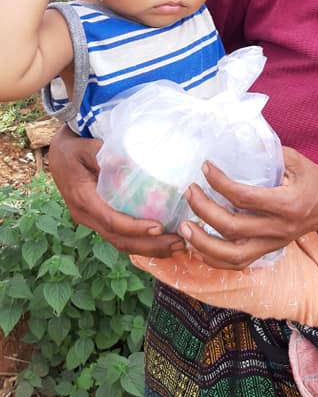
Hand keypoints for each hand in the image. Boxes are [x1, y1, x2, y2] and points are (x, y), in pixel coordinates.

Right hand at [48, 127, 183, 257]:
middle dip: (150, 246)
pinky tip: (163, 242)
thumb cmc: (73, 149)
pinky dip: (142, 242)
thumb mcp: (85, 147)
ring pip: (121, 243)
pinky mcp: (99, 220)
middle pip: (119, 240)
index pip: (111, 221)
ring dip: (149, 248)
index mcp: (84, 199)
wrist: (59, 155)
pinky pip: (120, 237)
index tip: (159, 227)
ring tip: (178, 246)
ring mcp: (92, 221)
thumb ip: (102, 154)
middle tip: (179, 243)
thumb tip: (123, 160)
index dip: (135, 228)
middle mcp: (86, 216)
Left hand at [180, 147, 317, 268]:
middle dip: (204, 210)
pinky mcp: (267, 251)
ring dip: (203, 244)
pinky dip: (214, 259)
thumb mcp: (296, 160)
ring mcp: (272, 244)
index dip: (220, 182)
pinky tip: (197, 246)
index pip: (244, 197)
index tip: (205, 167)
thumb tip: (236, 141)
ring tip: (184, 228)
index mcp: (286, 204)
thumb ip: (268, 153)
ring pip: (232, 255)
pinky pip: (237, 264)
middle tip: (189, 192)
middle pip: (232, 227)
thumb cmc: (314, 180)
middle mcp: (277, 229)